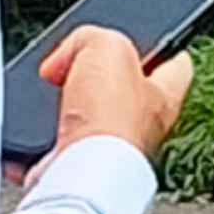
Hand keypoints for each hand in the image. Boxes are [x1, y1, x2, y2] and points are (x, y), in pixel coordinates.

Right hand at [43, 25, 194, 157]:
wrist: (78, 175)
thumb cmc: (107, 120)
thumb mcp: (107, 45)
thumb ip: (93, 37)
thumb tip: (67, 57)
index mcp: (164, 96)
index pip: (177, 64)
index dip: (162, 46)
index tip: (149, 38)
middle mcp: (142, 128)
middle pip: (125, 90)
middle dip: (98, 75)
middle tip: (79, 64)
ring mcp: (109, 151)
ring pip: (89, 117)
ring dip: (66, 104)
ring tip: (54, 94)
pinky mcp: (77, 167)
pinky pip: (57, 143)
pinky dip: (41, 133)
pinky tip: (35, 125)